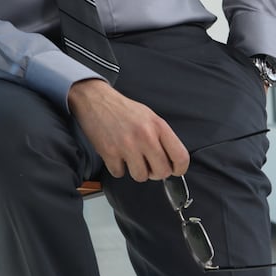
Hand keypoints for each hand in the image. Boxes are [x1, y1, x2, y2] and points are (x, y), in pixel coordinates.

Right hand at [67, 79, 189, 181]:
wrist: (94, 99)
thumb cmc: (122, 109)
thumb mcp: (149, 116)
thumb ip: (162, 137)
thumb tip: (171, 161)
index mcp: (158, 126)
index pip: (180, 157)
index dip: (179, 169)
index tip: (174, 170)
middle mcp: (145, 136)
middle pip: (162, 172)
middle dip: (156, 172)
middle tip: (148, 165)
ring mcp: (127, 145)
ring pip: (141, 176)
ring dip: (136, 171)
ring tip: (130, 158)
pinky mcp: (109, 152)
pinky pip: (119, 173)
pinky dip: (117, 167)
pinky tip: (116, 155)